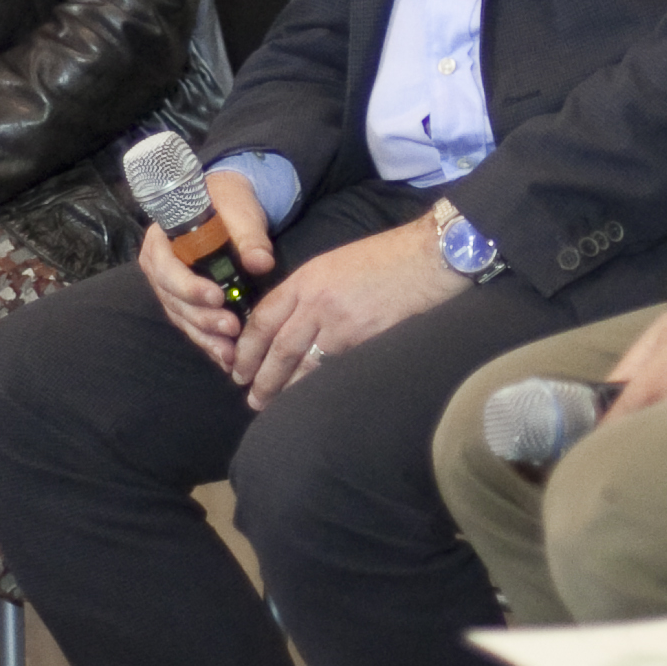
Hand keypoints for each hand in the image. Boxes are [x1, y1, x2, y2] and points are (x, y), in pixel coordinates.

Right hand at [137, 168, 277, 358]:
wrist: (229, 204)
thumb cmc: (229, 201)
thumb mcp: (240, 210)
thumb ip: (248, 236)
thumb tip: (261, 263)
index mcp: (161, 240)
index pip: (166, 269)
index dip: (189, 287)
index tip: (217, 297)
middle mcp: (158, 267)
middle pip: (173, 300)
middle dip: (202, 318)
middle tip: (232, 329)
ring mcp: (169, 288)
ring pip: (182, 318)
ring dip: (206, 336)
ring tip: (231, 352)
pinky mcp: (184, 302)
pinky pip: (192, 325)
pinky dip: (208, 341)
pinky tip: (226, 357)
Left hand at [228, 207, 464, 411]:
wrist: (426, 258)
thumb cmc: (385, 258)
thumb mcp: (335, 263)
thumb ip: (309, 291)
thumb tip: (288, 322)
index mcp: (307, 279)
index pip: (265, 316)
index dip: (248, 346)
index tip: (239, 366)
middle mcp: (317, 302)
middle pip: (279, 347)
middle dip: (261, 376)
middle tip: (251, 398)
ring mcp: (341, 323)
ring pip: (303, 364)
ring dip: (286, 389)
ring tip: (273, 407)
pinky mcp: (365, 341)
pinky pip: (334, 370)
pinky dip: (319, 388)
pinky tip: (310, 401)